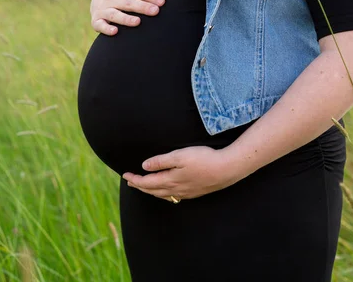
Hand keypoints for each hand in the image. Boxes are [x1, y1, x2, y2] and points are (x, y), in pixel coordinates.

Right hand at [90, 0, 165, 35]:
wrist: (96, 1)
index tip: (162, 2)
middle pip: (128, 2)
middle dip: (142, 6)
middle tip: (155, 11)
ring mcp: (102, 10)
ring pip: (114, 14)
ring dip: (126, 18)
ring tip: (138, 22)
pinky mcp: (96, 21)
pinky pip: (101, 25)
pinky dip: (107, 29)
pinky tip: (115, 31)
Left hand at [122, 146, 248, 201]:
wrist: (227, 169)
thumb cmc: (203, 159)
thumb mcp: (179, 156)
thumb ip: (161, 161)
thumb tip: (144, 166)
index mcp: (170, 180)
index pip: (147, 183)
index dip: (135, 180)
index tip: (125, 175)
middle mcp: (176, 190)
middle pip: (153, 191)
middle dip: (140, 186)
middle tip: (130, 182)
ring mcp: (186, 193)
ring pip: (163, 195)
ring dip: (151, 191)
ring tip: (143, 187)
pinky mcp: (194, 192)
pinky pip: (173, 196)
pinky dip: (163, 194)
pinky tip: (166, 192)